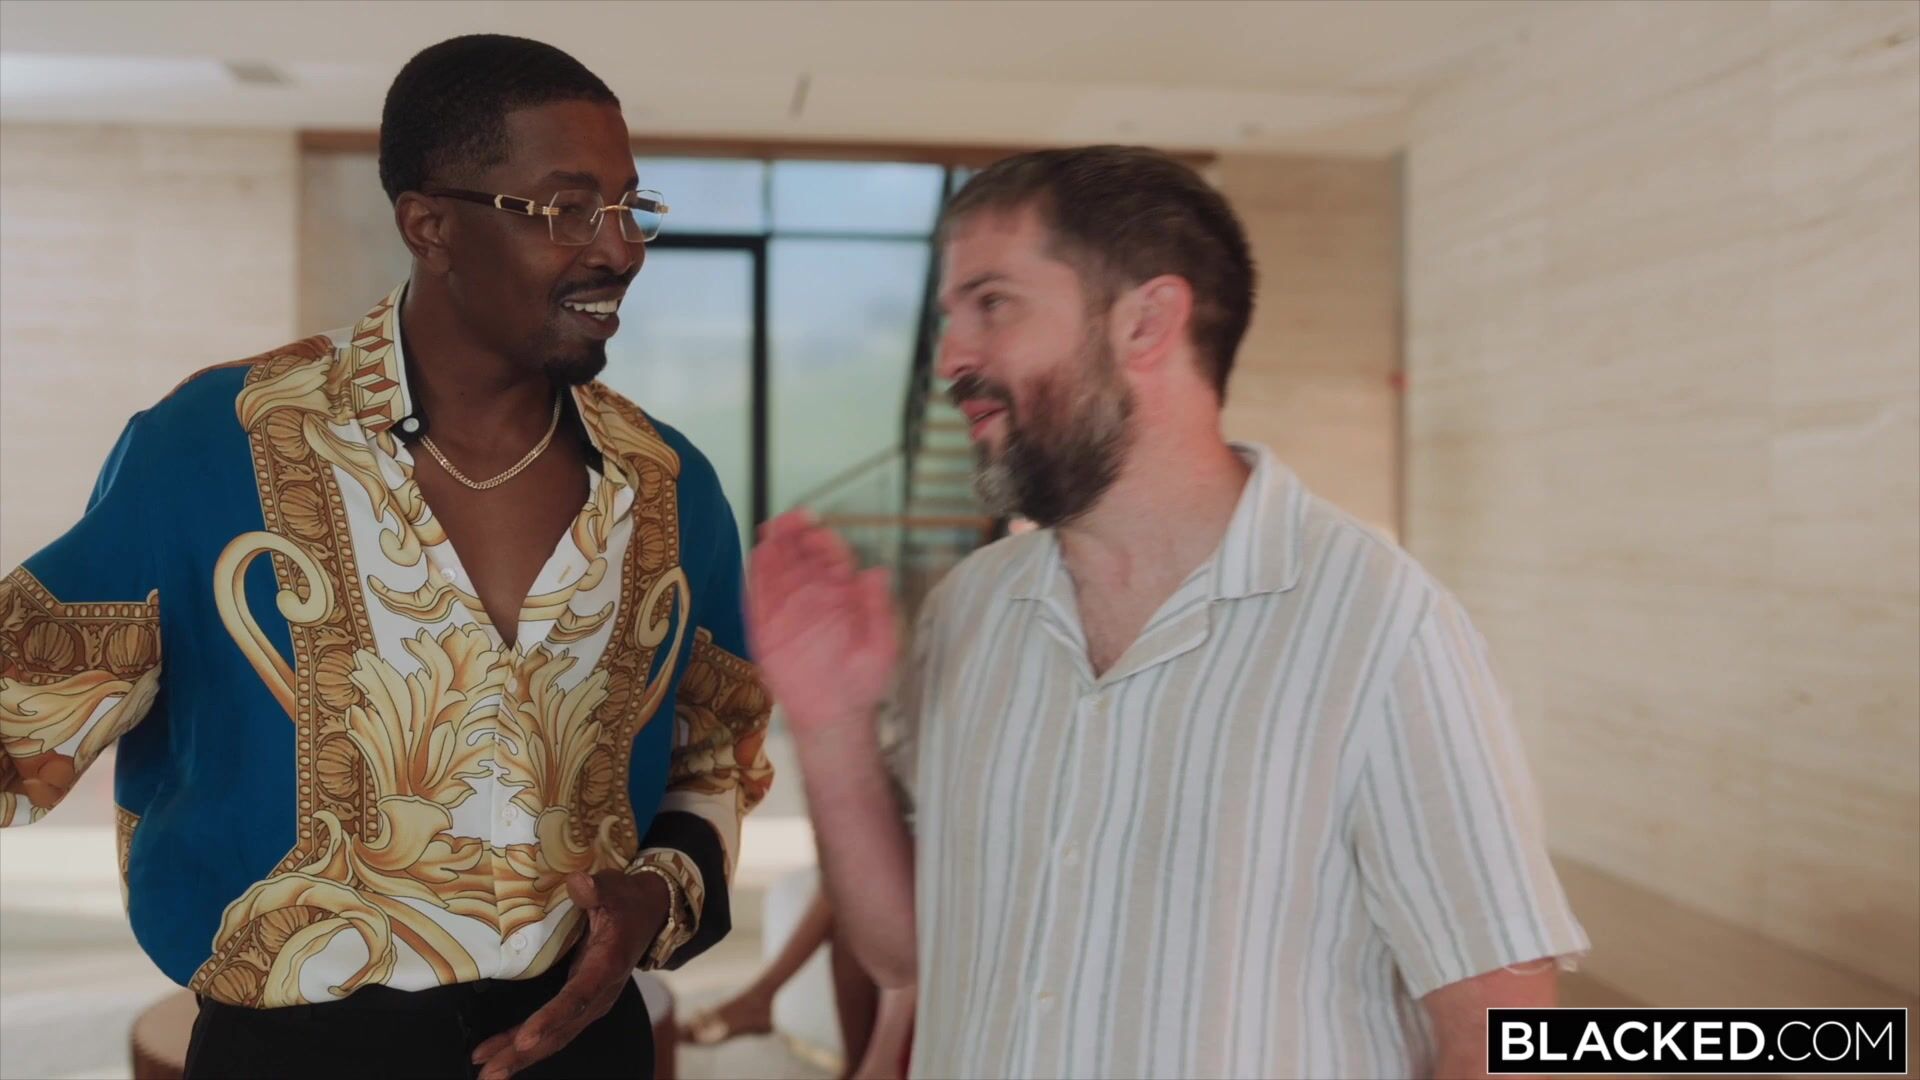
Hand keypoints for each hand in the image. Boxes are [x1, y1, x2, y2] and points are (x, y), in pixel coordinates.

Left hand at [471, 869, 668, 1079]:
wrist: (647, 915)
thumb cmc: (626, 901)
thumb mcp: (615, 887)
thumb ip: (597, 888)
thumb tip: (579, 883)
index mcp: (606, 966)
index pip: (578, 997)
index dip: (552, 1018)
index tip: (527, 1038)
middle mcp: (599, 994)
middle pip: (561, 1030)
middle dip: (525, 1053)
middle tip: (491, 1071)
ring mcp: (589, 1003)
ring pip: (555, 1038)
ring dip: (520, 1056)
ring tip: (487, 1071)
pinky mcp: (579, 1004)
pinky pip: (552, 1031)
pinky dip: (523, 1044)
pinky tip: (496, 1053)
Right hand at [748, 510, 899, 736]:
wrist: (833, 716)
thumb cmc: (860, 682)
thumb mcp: (881, 647)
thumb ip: (879, 610)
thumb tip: (876, 573)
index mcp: (844, 596)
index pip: (832, 557)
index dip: (825, 539)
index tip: (818, 528)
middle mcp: (814, 596)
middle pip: (803, 554)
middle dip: (797, 532)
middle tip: (793, 519)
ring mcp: (789, 610)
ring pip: (779, 568)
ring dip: (776, 546)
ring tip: (774, 529)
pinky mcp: (766, 627)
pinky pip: (759, 595)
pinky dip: (758, 574)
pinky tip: (760, 555)